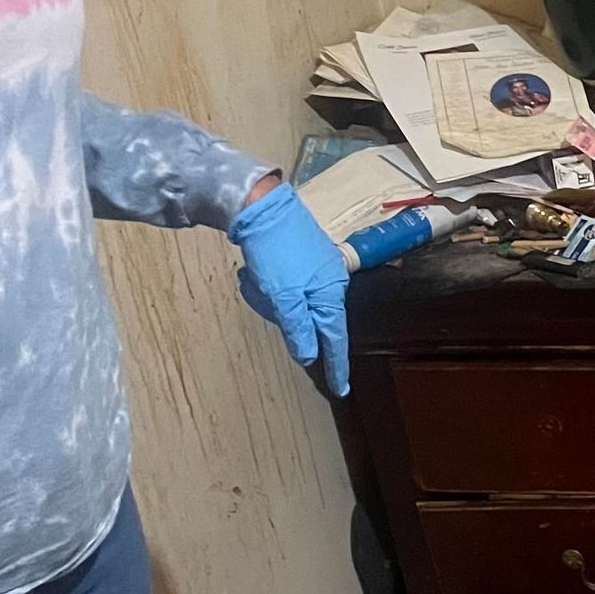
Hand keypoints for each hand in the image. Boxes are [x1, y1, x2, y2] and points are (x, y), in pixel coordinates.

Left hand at [228, 179, 350, 396]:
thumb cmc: (274, 252)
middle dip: (287, 316)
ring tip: (254, 279)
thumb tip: (310, 356)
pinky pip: (293, 284)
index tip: (340, 389)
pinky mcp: (308, 256)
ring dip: (274, 296)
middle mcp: (331, 283)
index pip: (335, 339)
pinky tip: (258, 271)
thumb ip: (298, 329)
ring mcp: (321, 268)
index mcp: (329, 295)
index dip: (336, 366)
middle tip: (260, 294)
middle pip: (313, 318)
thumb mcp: (282, 296)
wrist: (263, 205)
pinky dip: (274, 284)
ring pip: (299, 300)